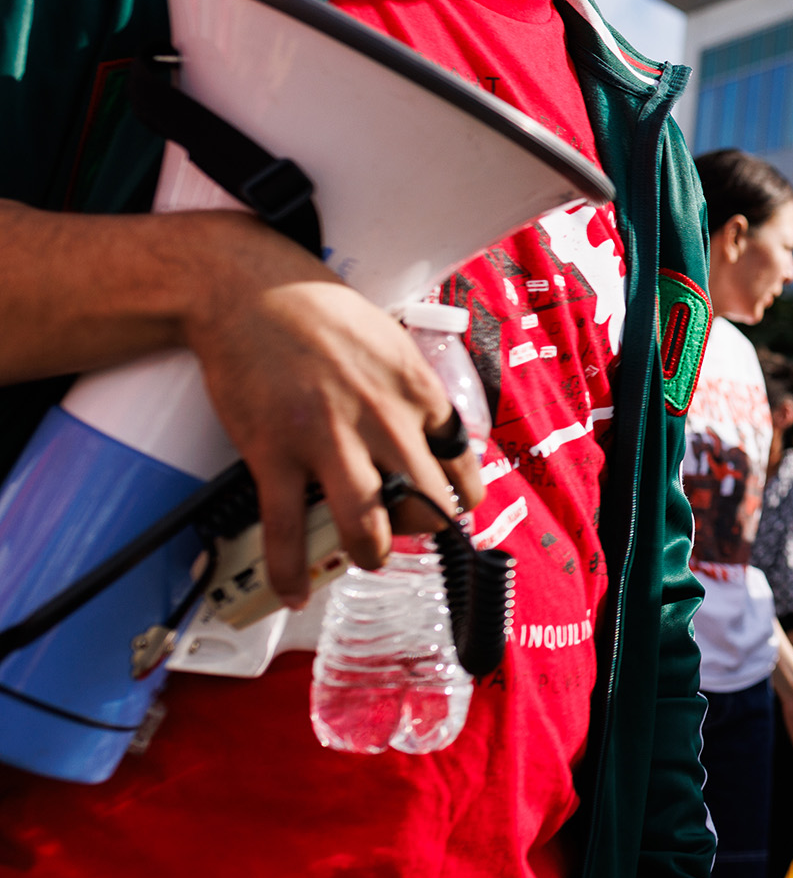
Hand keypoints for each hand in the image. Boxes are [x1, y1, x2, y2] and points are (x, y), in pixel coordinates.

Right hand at [181, 215, 481, 600]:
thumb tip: (435, 432)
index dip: (461, 496)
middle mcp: (382, 418)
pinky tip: (295, 588)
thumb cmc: (319, 311)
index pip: (462, 462)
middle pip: (424, 502)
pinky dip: (289, 569)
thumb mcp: (391, 341)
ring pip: (366, 525)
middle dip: (421, 529)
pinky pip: (285, 529)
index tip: (454, 507)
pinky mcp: (272, 453)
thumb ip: (413, 390)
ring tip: (364, 556)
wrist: (245, 290)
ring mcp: (326, 439)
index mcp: (417, 389)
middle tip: (406, 532)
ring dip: (370, 553)